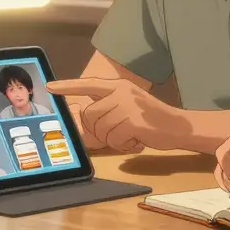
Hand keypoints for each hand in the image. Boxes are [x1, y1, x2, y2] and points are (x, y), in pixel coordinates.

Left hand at [47, 78, 180, 152]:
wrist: (179, 127)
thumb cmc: (152, 119)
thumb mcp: (130, 103)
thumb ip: (110, 105)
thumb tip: (86, 116)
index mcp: (119, 86)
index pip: (88, 84)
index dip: (67, 86)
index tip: (50, 87)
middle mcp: (121, 92)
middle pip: (90, 114)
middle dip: (100, 130)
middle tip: (119, 132)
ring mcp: (127, 106)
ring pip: (101, 128)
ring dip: (113, 139)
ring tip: (130, 135)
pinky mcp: (133, 121)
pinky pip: (114, 138)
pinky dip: (123, 145)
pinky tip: (136, 141)